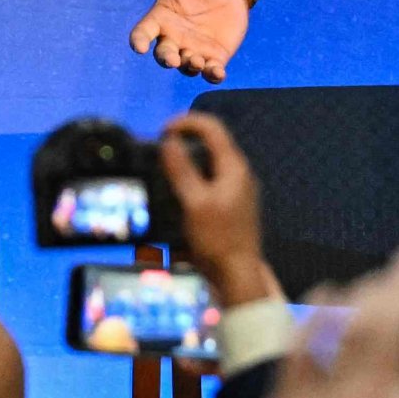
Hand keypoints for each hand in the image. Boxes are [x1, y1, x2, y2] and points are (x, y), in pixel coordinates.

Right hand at [123, 0, 252, 80]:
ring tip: (197, 61)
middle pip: (163, 56)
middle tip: (172, 59)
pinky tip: (218, 73)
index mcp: (160, 19)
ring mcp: (194, 50)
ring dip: (190, 67)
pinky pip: (211, 72)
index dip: (138, 41)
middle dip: (166, 59)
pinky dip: (213, 76)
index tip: (139, 46)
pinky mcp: (215, 57)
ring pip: (186, 67)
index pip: (142, 33)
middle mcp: (174, 38)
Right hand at [161, 112, 278, 304]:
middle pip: (211, 143)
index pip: (212, 128)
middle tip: (160, 150)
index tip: (162, 130)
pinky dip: (193, 177)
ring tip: (164, 170)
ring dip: (187, 160)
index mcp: (234, 167)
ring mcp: (237, 189)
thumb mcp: (195, 202)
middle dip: (184, 140)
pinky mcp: (231, 204)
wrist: (237, 275)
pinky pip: (210, 180)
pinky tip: (178, 192)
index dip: (186, 122)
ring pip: (210, 162)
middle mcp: (239, 174)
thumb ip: (182, 170)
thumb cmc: (218, 239)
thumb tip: (169, 141)